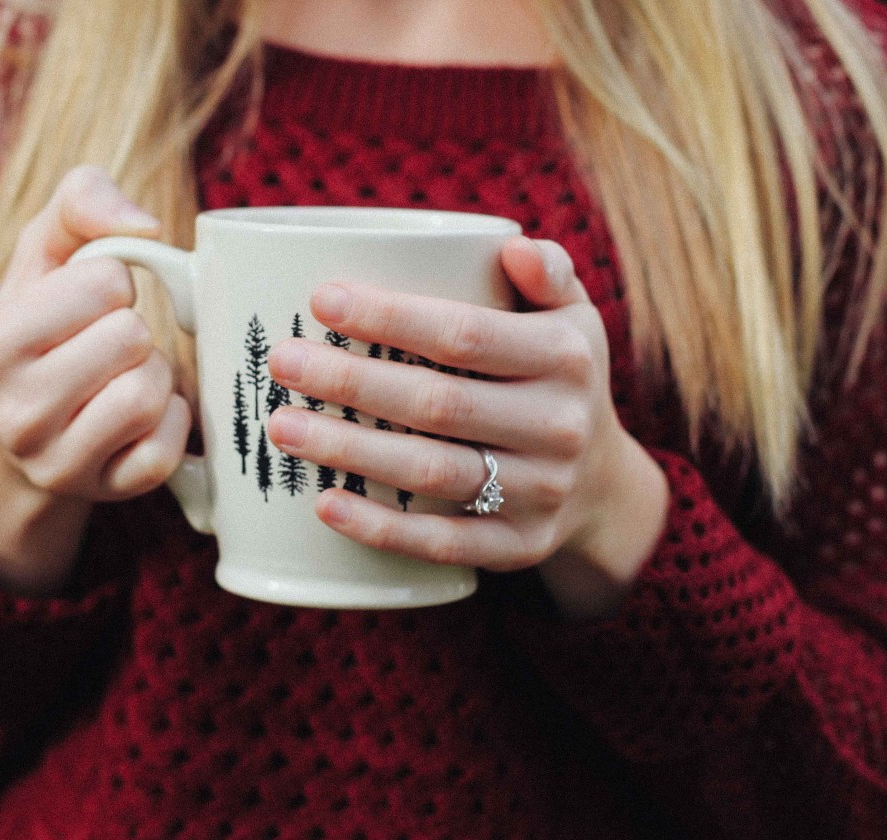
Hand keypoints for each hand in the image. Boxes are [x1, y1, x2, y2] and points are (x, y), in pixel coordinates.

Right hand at [0, 165, 191, 502]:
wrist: (17, 432)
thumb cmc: (42, 326)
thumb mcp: (43, 254)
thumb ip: (81, 202)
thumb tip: (145, 227)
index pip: (105, 283)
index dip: (113, 283)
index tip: (91, 304)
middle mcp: (15, 412)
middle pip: (132, 338)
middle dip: (134, 331)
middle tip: (110, 346)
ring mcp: (58, 461)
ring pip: (151, 393)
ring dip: (155, 375)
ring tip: (123, 376)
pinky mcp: (104, 492)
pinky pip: (167, 448)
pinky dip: (171, 421)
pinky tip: (143, 416)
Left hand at [265, 236, 667, 591]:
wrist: (604, 485)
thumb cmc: (558, 380)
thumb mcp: (574, 319)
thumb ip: (548, 273)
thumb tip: (513, 247)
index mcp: (565, 357)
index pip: (466, 335)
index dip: (390, 318)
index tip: (320, 300)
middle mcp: (559, 426)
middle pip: (438, 404)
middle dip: (351, 382)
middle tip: (281, 363)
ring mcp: (541, 492)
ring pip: (432, 472)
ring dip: (350, 450)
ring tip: (282, 427)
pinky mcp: (519, 546)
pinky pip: (443, 542)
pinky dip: (381, 528)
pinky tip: (325, 504)